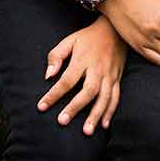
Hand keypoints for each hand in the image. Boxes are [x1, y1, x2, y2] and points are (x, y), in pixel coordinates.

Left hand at [38, 18, 126, 133]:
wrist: (114, 29)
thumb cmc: (88, 37)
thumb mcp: (69, 41)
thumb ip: (56, 57)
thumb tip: (48, 76)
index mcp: (83, 60)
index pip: (66, 80)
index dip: (53, 94)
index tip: (41, 106)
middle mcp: (98, 69)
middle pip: (87, 91)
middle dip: (75, 108)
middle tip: (62, 121)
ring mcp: (110, 75)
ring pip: (104, 98)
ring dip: (95, 115)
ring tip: (87, 131)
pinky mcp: (118, 78)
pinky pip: (116, 97)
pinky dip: (110, 112)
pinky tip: (103, 125)